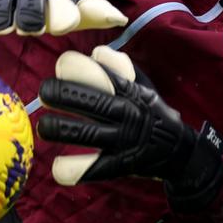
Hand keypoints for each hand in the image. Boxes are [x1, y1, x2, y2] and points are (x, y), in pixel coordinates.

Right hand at [0, 0, 126, 54]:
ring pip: (1, 1)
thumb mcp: (77, 9)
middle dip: (31, 10)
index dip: (62, 9)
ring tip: (3, 31)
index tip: (66, 25)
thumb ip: (95, 13)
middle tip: (33, 28)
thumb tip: (119, 18)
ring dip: (2, 15)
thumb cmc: (57, 6)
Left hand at [37, 46, 222, 209]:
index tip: (62, 66)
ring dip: (59, 129)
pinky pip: (93, 169)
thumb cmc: (150, 112)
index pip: (104, 74)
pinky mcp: (120, 166)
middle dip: (62, 95)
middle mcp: (127, 115)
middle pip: (92, 103)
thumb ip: (119, 66)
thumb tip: (95, 53)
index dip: (79, 68)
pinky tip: (57, 166)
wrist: (178, 150)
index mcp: (130, 92)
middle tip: (44, 93)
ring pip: (86, 134)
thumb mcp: (142, 85)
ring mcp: (123, 142)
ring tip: (44, 127)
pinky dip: (72, 169)